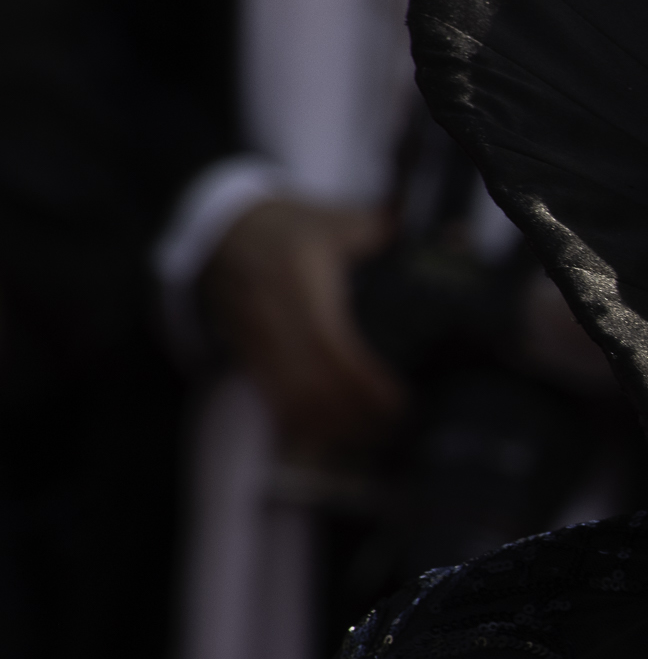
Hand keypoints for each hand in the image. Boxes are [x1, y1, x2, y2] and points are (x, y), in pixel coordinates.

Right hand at [201, 198, 404, 447]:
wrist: (218, 230)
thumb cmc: (285, 226)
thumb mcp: (330, 219)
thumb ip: (372, 232)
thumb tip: (419, 239)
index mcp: (298, 279)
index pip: (331, 344)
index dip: (362, 381)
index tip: (396, 402)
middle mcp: (272, 313)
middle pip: (311, 380)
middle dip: (352, 413)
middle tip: (393, 429)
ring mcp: (253, 337)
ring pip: (288, 395)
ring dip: (327, 425)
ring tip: (368, 439)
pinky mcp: (243, 353)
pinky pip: (268, 396)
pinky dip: (298, 422)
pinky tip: (326, 439)